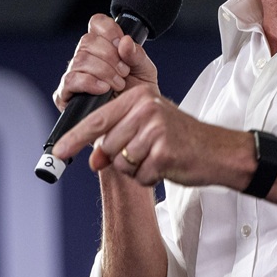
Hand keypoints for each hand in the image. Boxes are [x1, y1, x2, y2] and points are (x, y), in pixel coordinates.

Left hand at [51, 83, 230, 186]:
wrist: (217, 151)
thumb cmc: (182, 139)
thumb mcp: (148, 132)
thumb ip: (117, 141)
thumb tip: (93, 161)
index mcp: (140, 98)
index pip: (98, 119)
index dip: (75, 138)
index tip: (58, 151)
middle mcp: (146, 109)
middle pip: (109, 146)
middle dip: (123, 157)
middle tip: (149, 152)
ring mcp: (156, 130)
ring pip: (122, 162)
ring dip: (138, 169)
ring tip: (159, 158)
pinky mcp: (163, 152)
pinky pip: (140, 176)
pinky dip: (151, 178)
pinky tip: (167, 167)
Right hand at [53, 13, 158, 111]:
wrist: (134, 122)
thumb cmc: (138, 95)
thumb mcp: (145, 71)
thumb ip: (137, 54)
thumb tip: (124, 42)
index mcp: (103, 46)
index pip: (97, 24)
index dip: (109, 31)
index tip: (122, 46)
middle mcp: (86, 57)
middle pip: (87, 41)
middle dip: (110, 56)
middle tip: (124, 72)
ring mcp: (74, 75)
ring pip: (80, 59)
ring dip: (103, 71)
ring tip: (118, 84)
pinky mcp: (65, 94)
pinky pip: (71, 80)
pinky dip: (89, 82)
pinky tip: (103, 89)